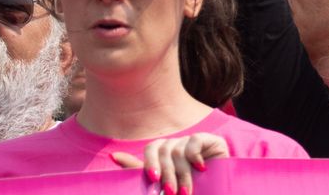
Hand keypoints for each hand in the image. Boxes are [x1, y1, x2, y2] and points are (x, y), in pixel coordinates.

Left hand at [111, 133, 228, 194]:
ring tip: (186, 191)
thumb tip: (113, 156)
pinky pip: (196, 140)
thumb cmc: (187, 190)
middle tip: (171, 192)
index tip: (154, 180)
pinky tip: (201, 169)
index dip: (150, 162)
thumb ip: (139, 170)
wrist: (215, 192)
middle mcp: (177, 144)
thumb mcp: (161, 182)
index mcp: (164, 152)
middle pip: (165, 151)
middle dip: (167, 174)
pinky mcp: (211, 140)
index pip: (152, 149)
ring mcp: (194, 141)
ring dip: (183, 174)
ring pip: (180, 151)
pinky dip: (195, 155)